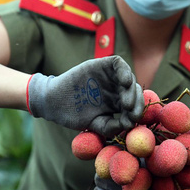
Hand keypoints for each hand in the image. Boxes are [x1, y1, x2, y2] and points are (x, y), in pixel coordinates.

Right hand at [27, 55, 143, 135]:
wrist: (52, 102)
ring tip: (127, 102)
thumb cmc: (73, 114)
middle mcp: (116, 88)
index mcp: (117, 103)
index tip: (133, 122)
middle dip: (136, 102)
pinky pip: (118, 64)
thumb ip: (111, 126)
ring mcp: (110, 76)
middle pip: (134, 92)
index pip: (134, 105)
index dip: (137, 112)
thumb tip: (130, 125)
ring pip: (129, 78)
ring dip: (131, 89)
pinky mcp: (102, 65)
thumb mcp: (95, 124)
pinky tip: (125, 82)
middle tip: (131, 112)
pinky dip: (124, 70)